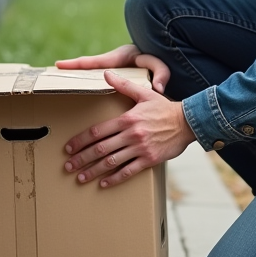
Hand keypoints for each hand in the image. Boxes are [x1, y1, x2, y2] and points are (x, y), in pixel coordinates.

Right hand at [56, 44, 169, 94]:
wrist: (157, 53)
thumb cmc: (156, 57)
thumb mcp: (159, 64)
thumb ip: (161, 73)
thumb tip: (159, 87)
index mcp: (117, 59)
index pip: (93, 62)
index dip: (76, 64)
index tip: (59, 64)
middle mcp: (110, 63)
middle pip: (86, 66)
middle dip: (70, 69)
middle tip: (51, 72)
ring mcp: (110, 67)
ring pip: (89, 72)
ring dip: (75, 75)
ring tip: (57, 81)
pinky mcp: (111, 72)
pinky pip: (95, 76)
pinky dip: (85, 79)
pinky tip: (76, 88)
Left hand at [62, 70, 195, 187]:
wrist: (187, 122)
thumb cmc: (164, 108)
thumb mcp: (144, 93)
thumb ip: (123, 85)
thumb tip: (106, 73)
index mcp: (127, 119)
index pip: (98, 131)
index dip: (80, 141)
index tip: (69, 148)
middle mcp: (131, 134)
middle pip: (100, 148)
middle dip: (82, 158)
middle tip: (68, 166)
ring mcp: (140, 148)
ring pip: (111, 162)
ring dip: (94, 171)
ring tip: (81, 177)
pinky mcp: (149, 159)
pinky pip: (128, 171)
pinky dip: (115, 178)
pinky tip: (104, 184)